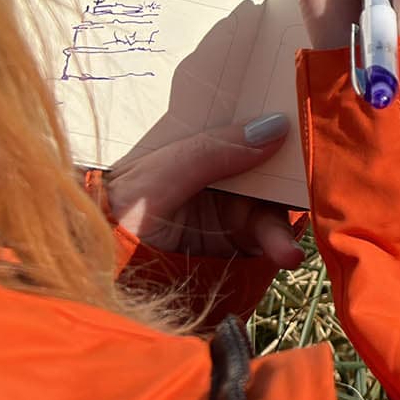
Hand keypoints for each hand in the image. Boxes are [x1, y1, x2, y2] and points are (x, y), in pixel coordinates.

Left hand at [105, 115, 305, 267]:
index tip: (310, 124)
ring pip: (275, 206)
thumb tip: (275, 125)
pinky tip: (287, 256)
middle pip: (272, 166)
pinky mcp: (234, 245)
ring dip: (285, 226)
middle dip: (293, 180)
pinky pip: (268, 240)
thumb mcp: (156, 181)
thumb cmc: (111, 215)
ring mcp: (229, 210)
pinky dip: (280, 247)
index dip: (281, 120)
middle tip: (312, 194)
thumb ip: (211, 153)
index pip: (248, 124)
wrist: (87, 279)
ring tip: (287, 252)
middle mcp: (221, 172)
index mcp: (199, 144)